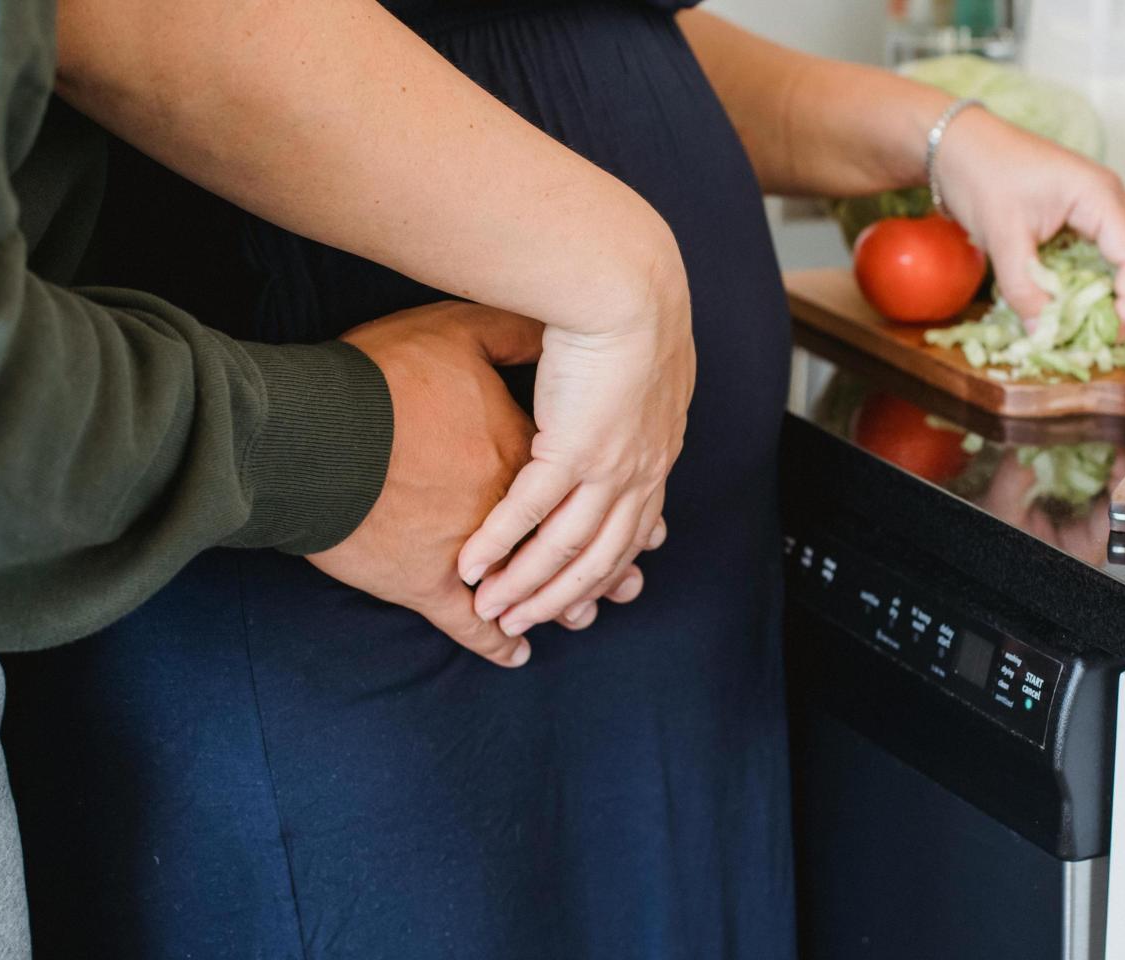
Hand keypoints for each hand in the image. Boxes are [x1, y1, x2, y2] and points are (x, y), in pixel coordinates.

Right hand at [307, 302, 639, 666]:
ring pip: (535, 589)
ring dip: (560, 604)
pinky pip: (473, 623)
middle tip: (628, 586)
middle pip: (581, 543)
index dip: (615, 502)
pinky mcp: (434, 581)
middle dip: (608, 569)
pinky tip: (514, 653)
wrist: (319, 428)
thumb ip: (511, 334)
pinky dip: (494, 641)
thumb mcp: (459, 332)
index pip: (589, 481)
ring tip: (580, 617)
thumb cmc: (383, 375)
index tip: (644, 522)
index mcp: (535, 448)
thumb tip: (550, 330)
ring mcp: (481, 550)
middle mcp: (522, 506)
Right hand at [457, 238, 694, 638]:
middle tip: (530, 624)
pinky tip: (471, 566)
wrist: (625, 285)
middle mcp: (637, 471)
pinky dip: (499, 544)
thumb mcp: (621, 355)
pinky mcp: (573, 451)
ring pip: (568, 547)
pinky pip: (531, 513)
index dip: (609, 564)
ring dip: (527, 585)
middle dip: (562, 595)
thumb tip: (580, 385)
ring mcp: (608, 467)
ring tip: (490, 609)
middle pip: (601, 554)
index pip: (633, 524)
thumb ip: (602, 386)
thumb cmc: (617, 304)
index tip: (588, 594)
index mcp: (653, 450)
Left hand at [933, 109, 1124, 332]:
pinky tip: (1098, 304)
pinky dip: (1117, 278)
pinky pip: (1117, 248)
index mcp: (1098, 195)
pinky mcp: (1086, 212)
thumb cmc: (981, 174)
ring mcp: (1102, 203)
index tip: (1114, 334)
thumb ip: (1024, 289)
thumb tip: (1044, 334)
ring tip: (1119, 326)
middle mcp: (1110, 197)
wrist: (959, 143)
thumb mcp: (1002, 236)